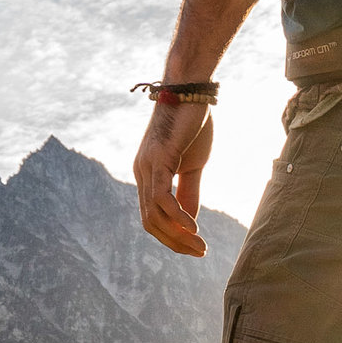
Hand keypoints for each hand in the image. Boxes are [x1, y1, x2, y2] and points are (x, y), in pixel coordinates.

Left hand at [133, 100, 213, 256]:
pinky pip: (162, 197)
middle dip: (175, 242)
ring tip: (200, 245)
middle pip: (151, 222)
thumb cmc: (192, 123)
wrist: (190, 90)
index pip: (152, 217)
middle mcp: (142, 174)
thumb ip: (189, 193)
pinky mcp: (158, 160)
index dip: (172, 237)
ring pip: (155, 215)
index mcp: (148, 176)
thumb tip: (190, 222)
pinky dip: (177, 216)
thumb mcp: (193, 165)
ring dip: (178, 235)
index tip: (195, 247)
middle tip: (200, 252)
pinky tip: (193, 226)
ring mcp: (147, 167)